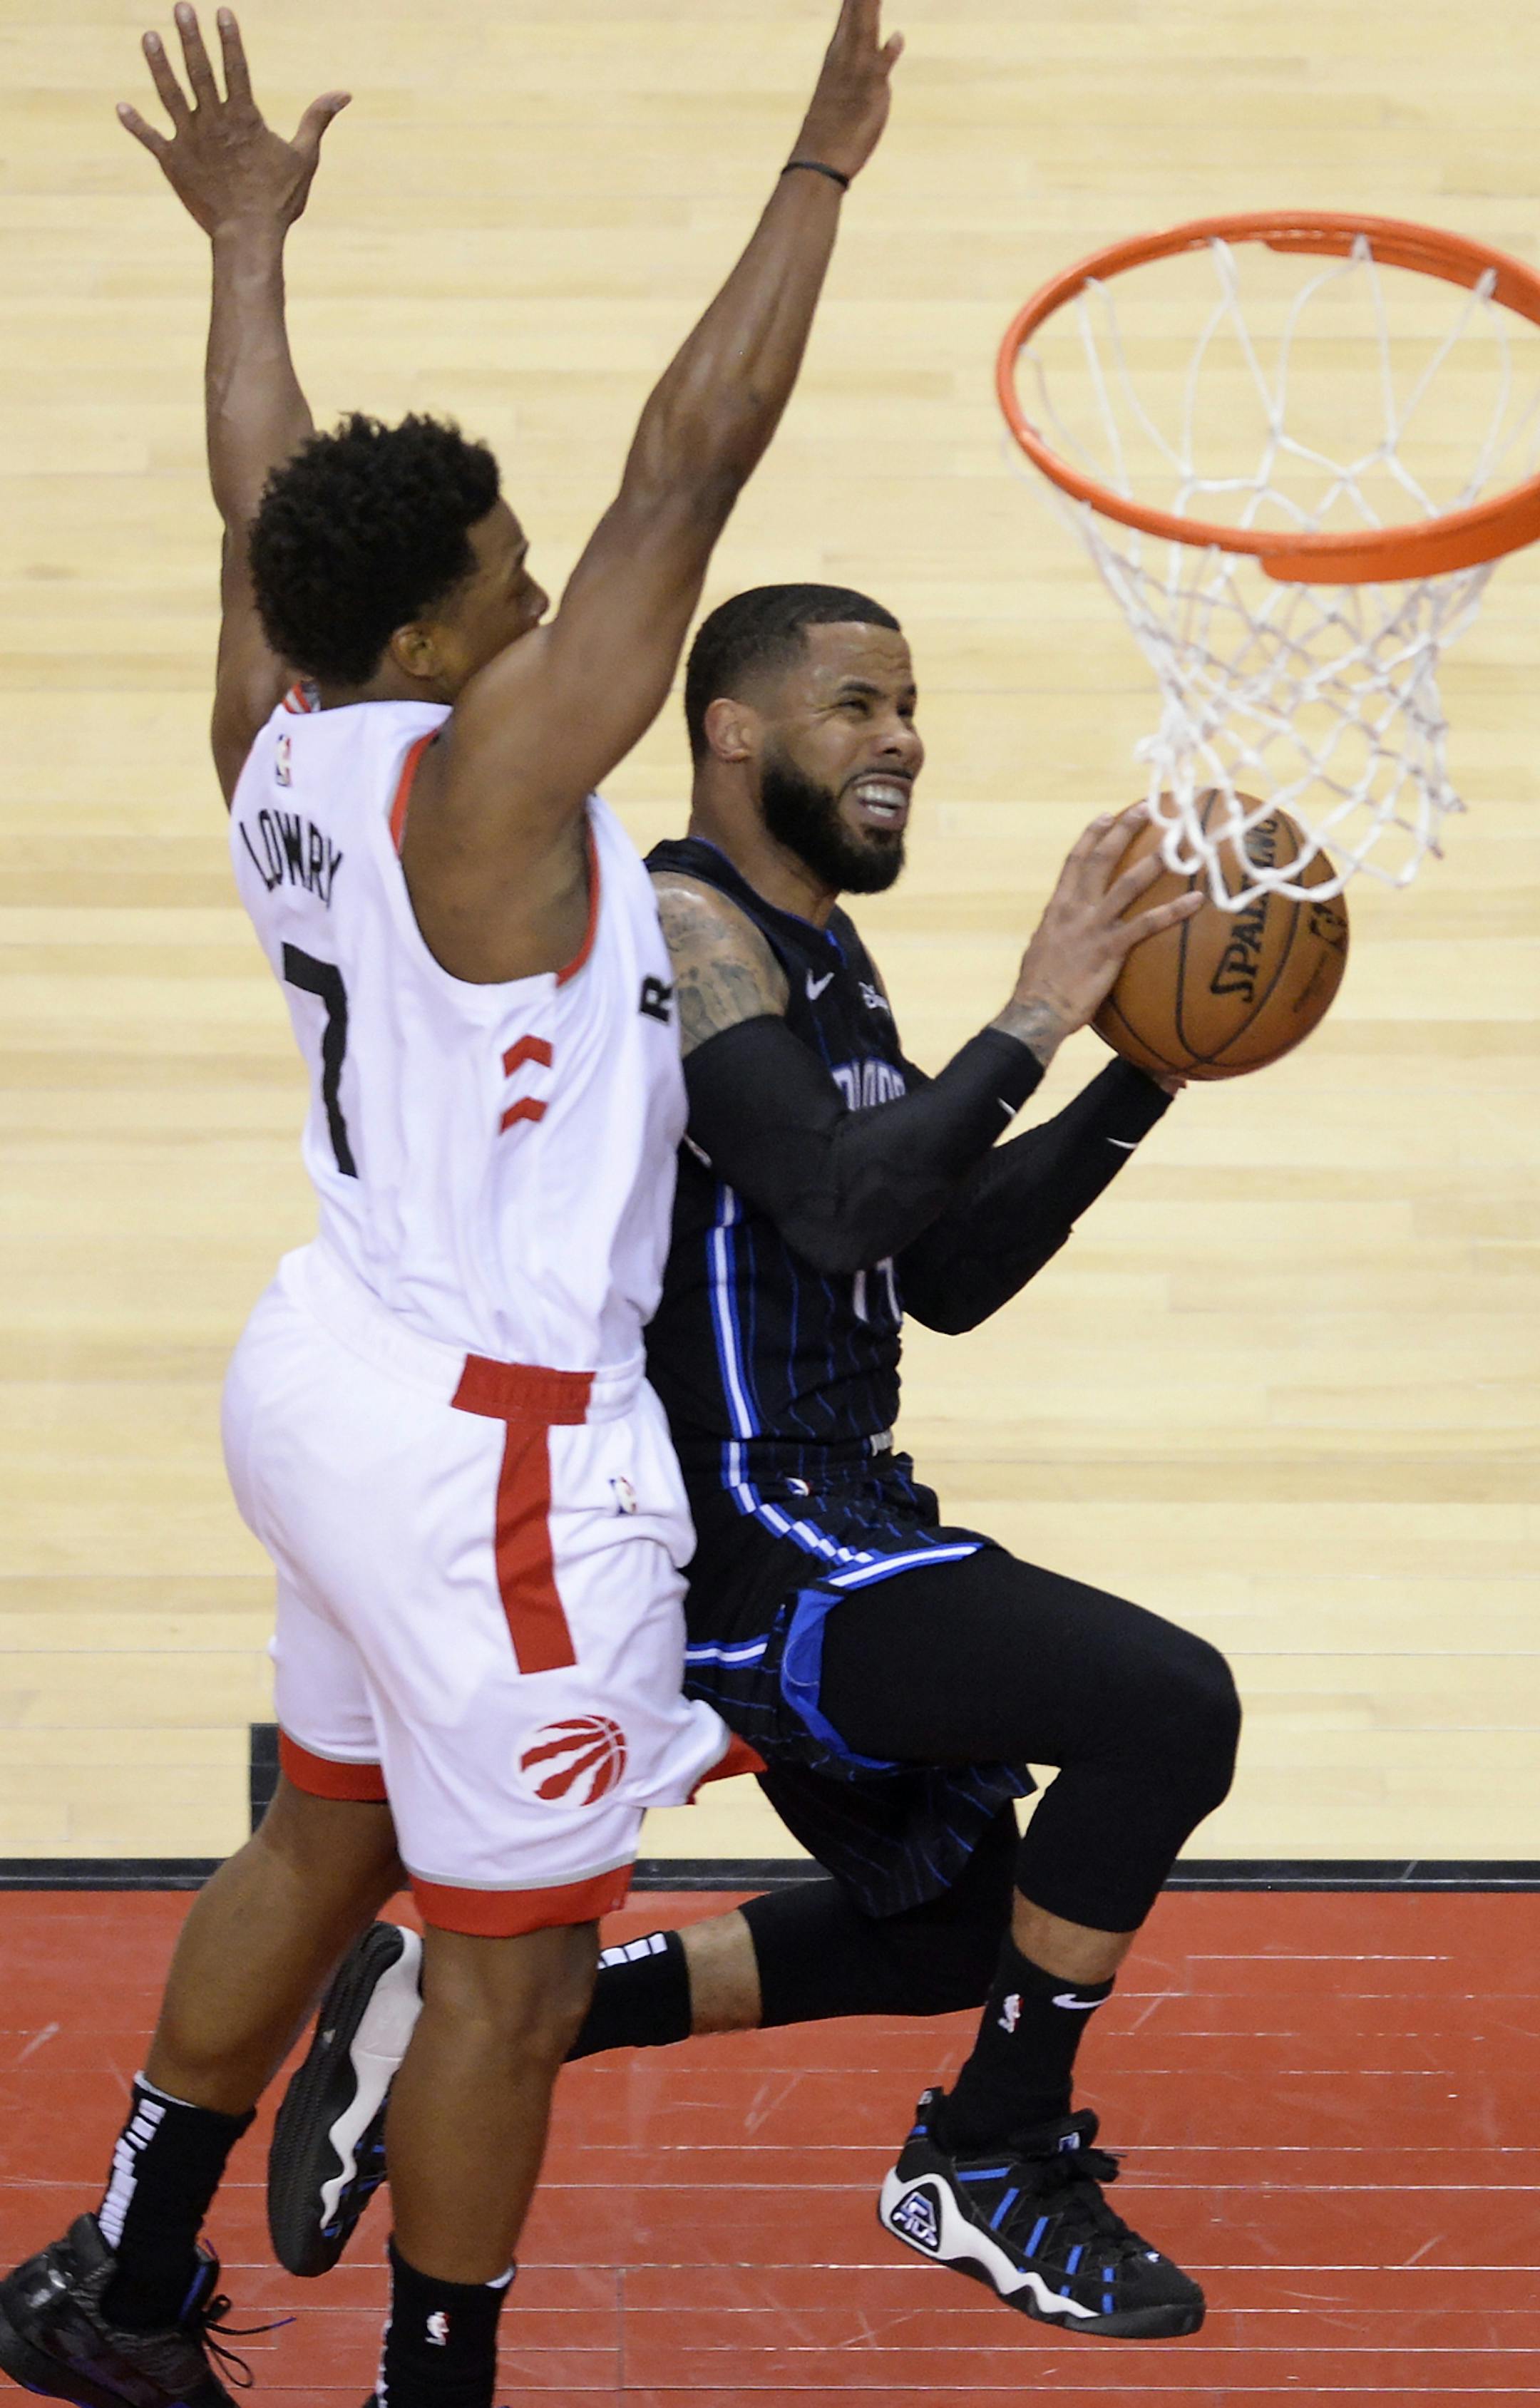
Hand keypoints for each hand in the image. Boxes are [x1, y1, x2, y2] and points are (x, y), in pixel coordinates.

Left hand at [118, 4, 348, 240]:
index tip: (221, 11)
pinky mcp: (173, 163)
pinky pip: (151, 139)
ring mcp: (190, 141)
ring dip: (158, 65)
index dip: (229, 38)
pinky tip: (120, 107)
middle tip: (181, 7)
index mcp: (244, 118)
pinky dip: (135, 125)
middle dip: (189, 37)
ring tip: (149, 37)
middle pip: (198, 71)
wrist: (247, 236)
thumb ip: (317, 120)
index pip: (235, 67)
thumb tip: (343, 94)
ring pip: (170, 95)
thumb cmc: (279, 200)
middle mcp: (213, 122)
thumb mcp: (305, 158)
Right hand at [793, 0, 903, 182]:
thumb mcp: (860, 82)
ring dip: (870, 2)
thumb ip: (880, 57)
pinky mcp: (869, 90)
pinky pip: (879, 61)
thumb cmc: (836, 126)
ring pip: (867, 20)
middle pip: (860, 2)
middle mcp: (847, 50)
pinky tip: (896, 36)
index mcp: (842, 46)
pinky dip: (887, 45)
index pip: (855, 1)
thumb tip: (896, 36)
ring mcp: (857, 68)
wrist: (818, 160)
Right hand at [996, 805, 1203, 1066]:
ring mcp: (1093, 927)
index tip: (1106, 816)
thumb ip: (1058, 933)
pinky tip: (1196, 900)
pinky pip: (1147, 925)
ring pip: (1127, 884)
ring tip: (1177, 842)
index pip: (1075, 863)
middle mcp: (1075, 910)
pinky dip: (1173, 911)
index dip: (1091, 837)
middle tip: (1146, 808)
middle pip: (1101, 860)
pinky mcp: (1110, 949)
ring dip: (1153, 860)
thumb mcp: (1042, 951)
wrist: (1036, 1012)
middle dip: (1123, 831)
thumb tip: (1064, 930)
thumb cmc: (1038, 989)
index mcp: (1058, 908)